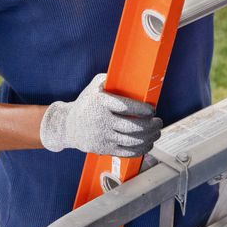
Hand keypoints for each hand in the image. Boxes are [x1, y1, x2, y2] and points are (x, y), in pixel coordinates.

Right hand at [39, 73, 162, 155]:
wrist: (67, 125)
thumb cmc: (87, 102)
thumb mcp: (95, 85)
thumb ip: (111, 79)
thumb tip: (134, 74)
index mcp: (100, 102)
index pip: (125, 106)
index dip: (142, 109)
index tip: (152, 110)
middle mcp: (101, 120)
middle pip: (133, 126)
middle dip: (151, 125)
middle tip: (159, 121)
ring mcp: (102, 136)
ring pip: (132, 140)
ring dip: (149, 137)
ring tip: (156, 132)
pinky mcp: (103, 149)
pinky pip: (126, 152)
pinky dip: (141, 149)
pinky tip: (148, 144)